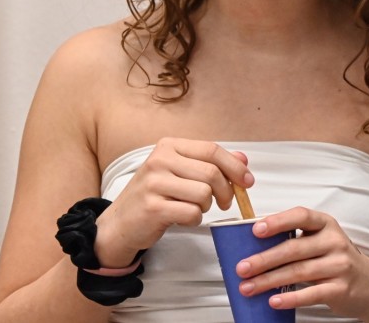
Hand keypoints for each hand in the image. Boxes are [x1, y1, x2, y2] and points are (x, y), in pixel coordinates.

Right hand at [94, 138, 253, 267]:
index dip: (235, 166)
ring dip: (206, 207)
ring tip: (193, 208)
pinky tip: (181, 217)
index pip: (211, 150)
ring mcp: (154, 183)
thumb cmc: (155, 195)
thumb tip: (243, 160)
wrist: (121, 222)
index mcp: (168, 146)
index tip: (247, 181)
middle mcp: (159, 160)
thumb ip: (211, 163)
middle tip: (224, 203)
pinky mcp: (153, 207)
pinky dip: (194, 219)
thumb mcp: (180, 172)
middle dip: (226, 192)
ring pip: (204, 194)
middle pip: (211, 173)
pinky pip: (192, 213)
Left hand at [234, 206, 368, 319]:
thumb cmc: (336, 258)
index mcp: (325, 224)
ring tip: (248, 287)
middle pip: (293, 249)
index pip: (300, 216)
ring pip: (298, 272)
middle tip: (241, 268)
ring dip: (269, 281)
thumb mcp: (320, 240)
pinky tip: (274, 300)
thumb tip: (252, 243)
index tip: (255, 230)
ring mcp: (339, 265)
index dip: (277, 221)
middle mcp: (334, 241)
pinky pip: (311, 294)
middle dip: (263, 259)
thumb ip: (295, 238)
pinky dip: (290, 298)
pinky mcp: (341, 289)